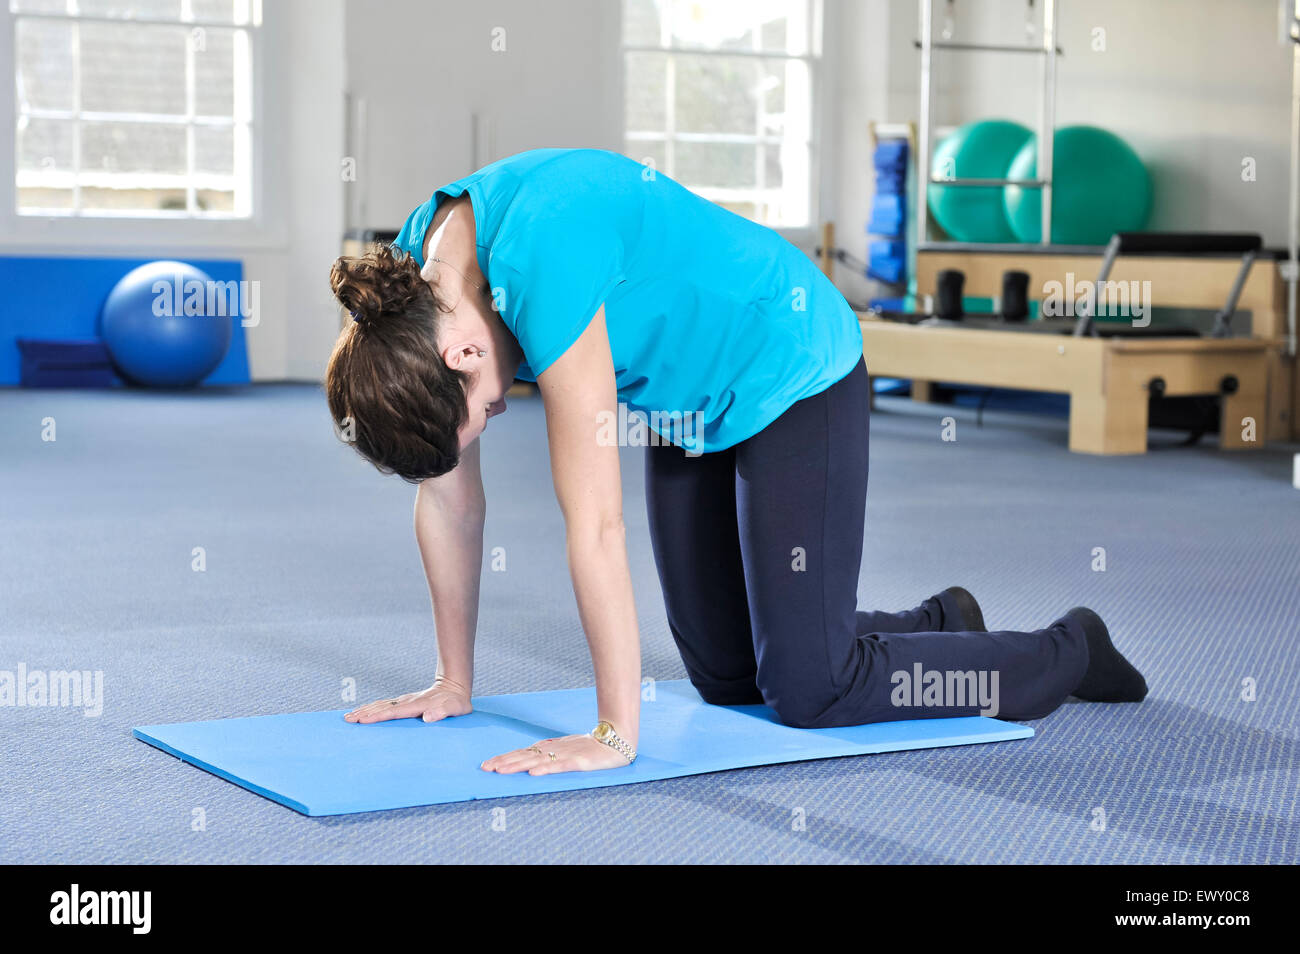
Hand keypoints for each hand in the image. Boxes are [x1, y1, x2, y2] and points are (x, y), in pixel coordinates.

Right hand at [344, 680, 471, 723]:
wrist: (455, 687)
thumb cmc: (456, 702)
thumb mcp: (455, 708)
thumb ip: (443, 712)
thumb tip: (428, 717)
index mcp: (417, 705)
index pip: (393, 712)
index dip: (378, 716)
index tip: (362, 720)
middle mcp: (407, 702)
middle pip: (382, 707)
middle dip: (364, 713)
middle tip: (347, 720)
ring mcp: (405, 701)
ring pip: (381, 705)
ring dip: (365, 710)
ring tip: (349, 716)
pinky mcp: (404, 702)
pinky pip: (384, 705)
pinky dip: (372, 708)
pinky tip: (364, 712)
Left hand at [481, 733, 632, 775]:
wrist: (618, 738)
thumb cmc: (590, 745)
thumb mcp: (566, 748)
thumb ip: (549, 752)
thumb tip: (529, 759)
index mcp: (551, 747)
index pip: (523, 753)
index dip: (504, 759)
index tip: (487, 765)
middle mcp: (555, 750)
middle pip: (525, 756)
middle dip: (504, 762)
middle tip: (486, 769)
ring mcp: (567, 755)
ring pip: (537, 761)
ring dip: (518, 766)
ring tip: (501, 771)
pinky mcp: (580, 762)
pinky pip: (560, 766)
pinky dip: (546, 770)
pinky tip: (533, 774)